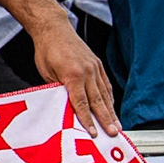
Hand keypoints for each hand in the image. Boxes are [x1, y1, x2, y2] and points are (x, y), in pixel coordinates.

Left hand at [32, 19, 119, 135]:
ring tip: (117, 125)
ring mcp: (94, 68)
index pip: (81, 103)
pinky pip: (106, 84)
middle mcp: (87, 72)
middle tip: (113, 133)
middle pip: (98, 101)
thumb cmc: (46, 51)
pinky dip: (109, 97)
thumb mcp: (46, 73)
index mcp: (72, 75)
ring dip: (111, 111)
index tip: (94, 132)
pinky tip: (112, 107)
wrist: (54, 29)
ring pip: (105, 94)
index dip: (88, 119)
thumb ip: (59, 89)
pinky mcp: (97, 64)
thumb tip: (67, 106)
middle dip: (106, 119)